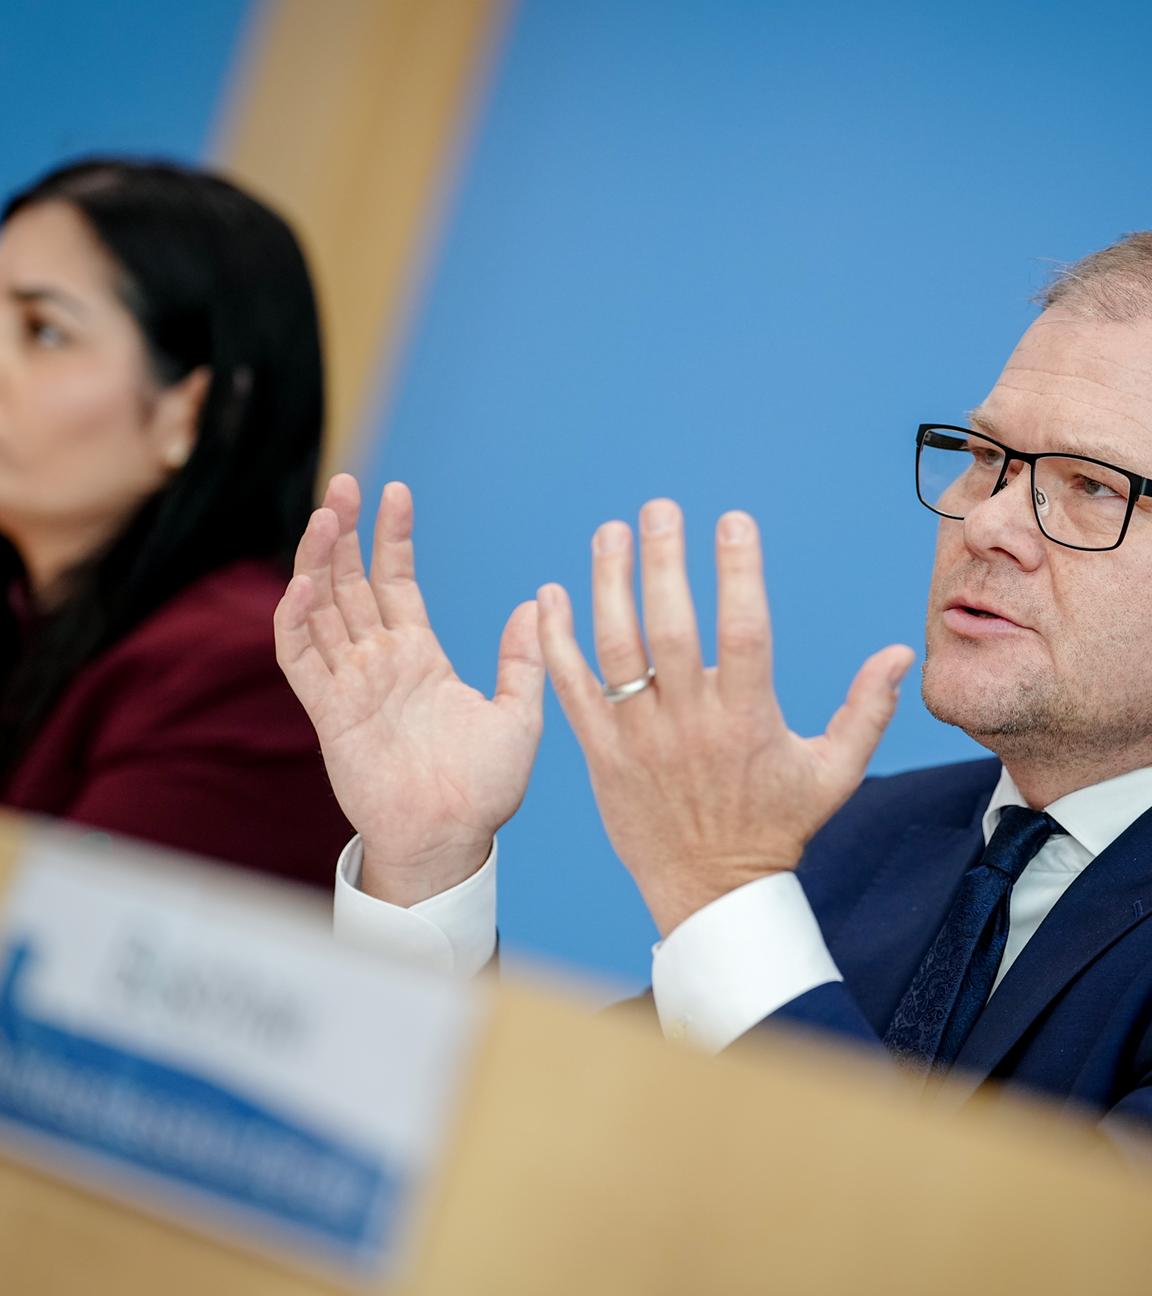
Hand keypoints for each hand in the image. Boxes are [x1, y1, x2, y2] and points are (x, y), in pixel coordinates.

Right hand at [274, 475, 543, 904]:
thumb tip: (536, 602)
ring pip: (321, 609)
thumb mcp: (518, 715)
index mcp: (419, 656)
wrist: (451, 840)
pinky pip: (301, 658)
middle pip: (351, 583)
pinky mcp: (329, 713)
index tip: (397, 491)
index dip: (393, 537)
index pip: (397, 581)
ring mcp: (350, 684)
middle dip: (346, 533)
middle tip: (344, 484)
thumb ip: (523, 660)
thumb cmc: (483, 789)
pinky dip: (296, 621)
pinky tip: (303, 584)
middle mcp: (379, 663)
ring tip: (326, 515)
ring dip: (318, 562)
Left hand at [537, 499, 913, 936]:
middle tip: (658, 508)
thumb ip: (867, 710)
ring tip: (609, 533)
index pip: (745, 628)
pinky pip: (572, 689)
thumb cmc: (776, 829)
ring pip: (616, 649)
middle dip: (663, 559)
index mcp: (748, 718)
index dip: (739, 569)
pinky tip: (549, 596)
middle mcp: (690, 722)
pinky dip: (556, 642)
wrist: (711, 893)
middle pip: (671, 626)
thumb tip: (898, 652)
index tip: (732, 520)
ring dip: (608, 585)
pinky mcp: (601, 754)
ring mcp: (640, 737)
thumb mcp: (834, 774)